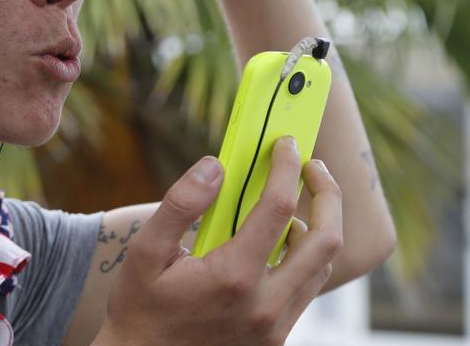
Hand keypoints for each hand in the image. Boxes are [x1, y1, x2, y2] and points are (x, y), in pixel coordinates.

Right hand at [92, 138, 342, 345]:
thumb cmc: (141, 307)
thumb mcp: (145, 252)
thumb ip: (180, 205)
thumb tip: (214, 166)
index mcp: (233, 277)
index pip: (278, 208)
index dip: (285, 167)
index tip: (285, 144)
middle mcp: (265, 305)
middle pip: (326, 239)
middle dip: (328, 194)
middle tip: (313, 167)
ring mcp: (276, 326)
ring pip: (322, 266)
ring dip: (319, 225)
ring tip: (298, 200)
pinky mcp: (276, 337)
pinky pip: (307, 289)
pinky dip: (305, 256)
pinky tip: (281, 240)